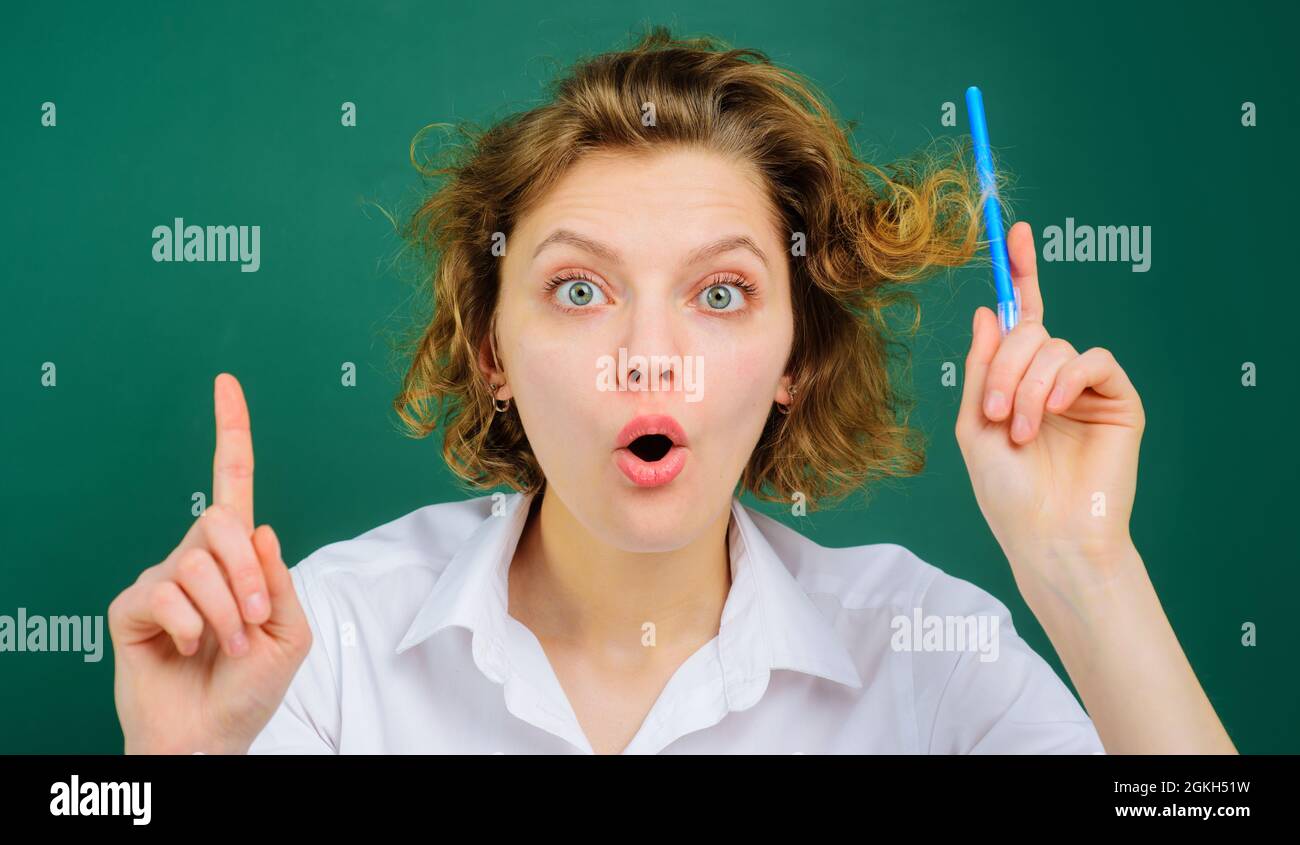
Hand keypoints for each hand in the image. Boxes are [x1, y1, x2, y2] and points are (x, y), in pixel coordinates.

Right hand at [108, 373, 311, 753]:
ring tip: (228, 646)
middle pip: (223, 522)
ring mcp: (161, 579)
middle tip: (256, 621)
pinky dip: (192, 626)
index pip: (233, 483)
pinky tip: (190, 647)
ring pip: (197, 562)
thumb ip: (280, 580)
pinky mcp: (132, 606)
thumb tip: (258, 526)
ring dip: (226, 611)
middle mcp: (197, 557)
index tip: (226, 384)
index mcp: (239, 556)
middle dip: (248, 574)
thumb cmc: (251, 685)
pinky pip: (165, 593)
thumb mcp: (290, 633)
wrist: (212, 734)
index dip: (231, 432)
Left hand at [956, 222, 1145, 602]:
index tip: (1013, 232)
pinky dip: (1065, 380)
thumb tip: (988, 310)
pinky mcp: (1119, 399)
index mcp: (1018, 380)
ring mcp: (1087, 386)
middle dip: (1005, 367)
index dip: (1020, 274)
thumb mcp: (974, 424)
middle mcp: (1053, 377)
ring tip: (1022, 431)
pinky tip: (1053, 410)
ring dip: (1027, 386)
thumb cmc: (1007, 491)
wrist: (1047, 534)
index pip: (1021, 318)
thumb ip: (982, 367)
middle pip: (1029, 331)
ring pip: (1054, 347)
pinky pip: (1092, 360)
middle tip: (996, 414)